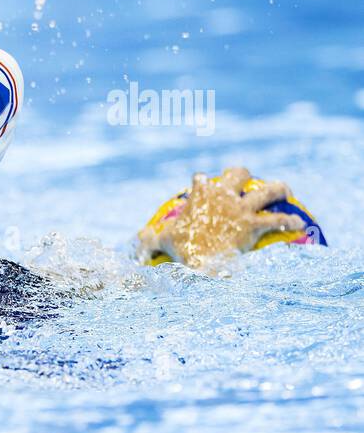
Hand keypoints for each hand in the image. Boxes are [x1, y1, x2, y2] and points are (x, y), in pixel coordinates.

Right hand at [138, 167, 304, 267]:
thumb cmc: (179, 248)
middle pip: (238, 173)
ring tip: (284, 192)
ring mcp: (241, 208)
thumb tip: (135, 241)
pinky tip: (298, 224)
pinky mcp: (254, 224)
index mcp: (199, 196)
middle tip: (246, 183)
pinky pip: (278, 219)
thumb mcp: (160, 240)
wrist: (198, 259)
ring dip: (279, 189)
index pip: (199, 180)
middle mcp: (223, 195)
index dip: (200, 182)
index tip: (199, 185)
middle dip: (243, 175)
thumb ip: (149, 238)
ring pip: (269, 189)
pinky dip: (289, 221)